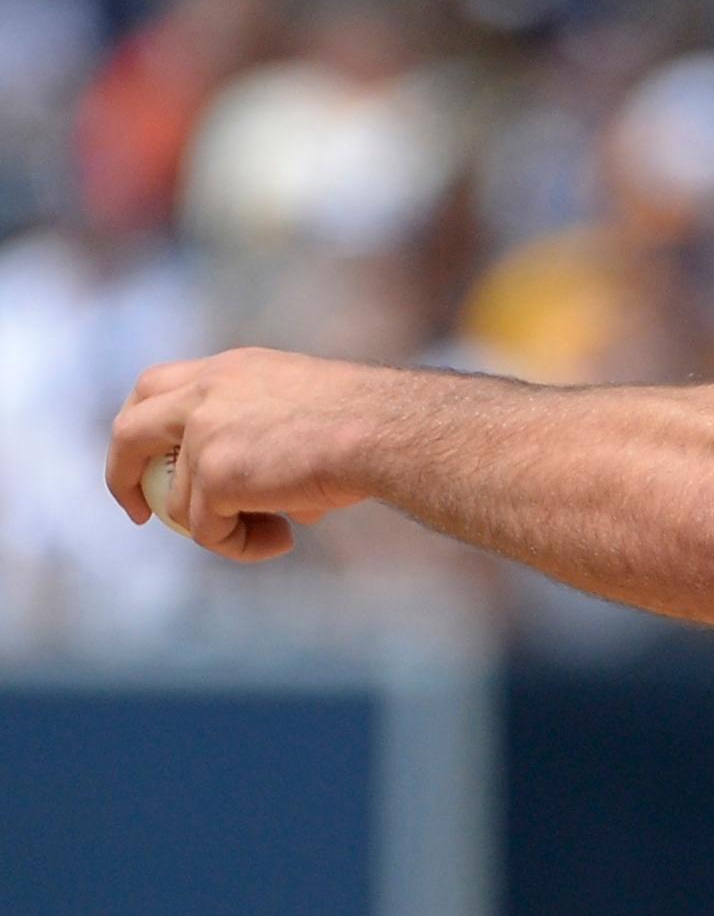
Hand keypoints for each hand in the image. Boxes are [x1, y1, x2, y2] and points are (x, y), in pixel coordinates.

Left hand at [106, 348, 380, 561]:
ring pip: (179, 503)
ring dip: (221, 529)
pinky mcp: (214, 476)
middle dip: (122, 474)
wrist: (388, 430)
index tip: (150, 461)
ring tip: (277, 533)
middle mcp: (205, 394)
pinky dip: (241, 546)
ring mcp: (203, 435)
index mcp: (229, 370)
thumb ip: (270, 445)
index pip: (157, 388)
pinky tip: (284, 539)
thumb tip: (282, 508)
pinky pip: (207, 532)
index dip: (144, 426)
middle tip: (141, 512)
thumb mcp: (308, 416)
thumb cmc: (373, 425)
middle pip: (129, 430)